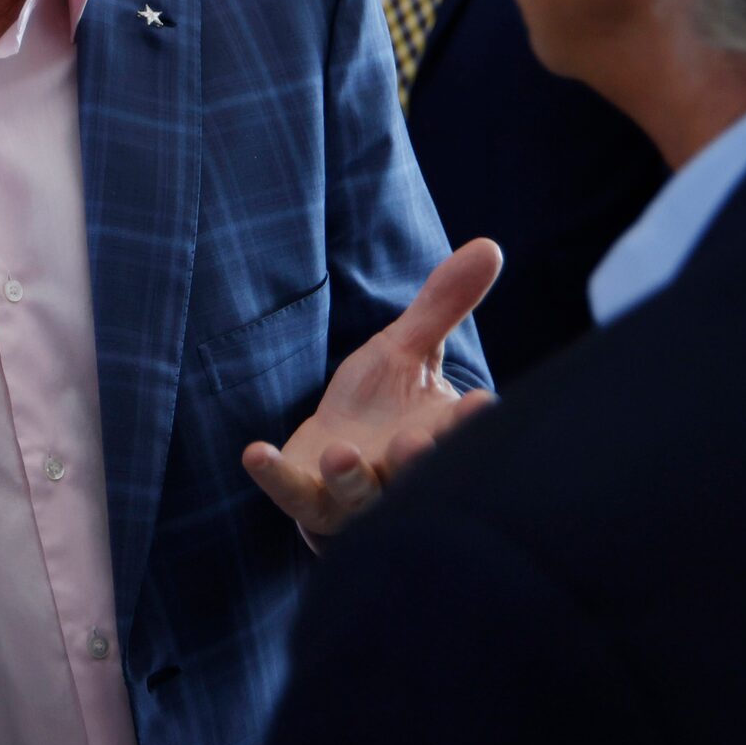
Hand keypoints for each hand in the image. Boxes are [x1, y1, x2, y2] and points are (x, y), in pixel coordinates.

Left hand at [241, 238, 501, 537]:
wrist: (331, 460)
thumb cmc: (380, 407)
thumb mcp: (407, 349)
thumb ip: (443, 305)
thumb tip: (489, 245)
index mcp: (436, 435)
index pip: (460, 432)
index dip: (471, 422)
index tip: (481, 404)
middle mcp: (400, 473)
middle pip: (413, 475)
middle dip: (415, 462)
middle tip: (417, 442)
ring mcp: (353, 494)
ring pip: (358, 495)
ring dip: (350, 476)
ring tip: (342, 453)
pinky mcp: (307, 499)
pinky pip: (292, 494)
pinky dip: (276, 477)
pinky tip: (256, 453)